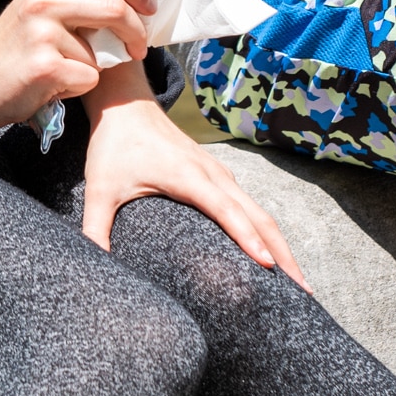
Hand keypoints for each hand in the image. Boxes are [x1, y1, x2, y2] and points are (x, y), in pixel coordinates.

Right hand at [0, 0, 151, 129]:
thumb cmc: (11, 48)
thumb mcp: (37, 9)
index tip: (148, 6)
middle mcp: (44, 3)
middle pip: (114, 8)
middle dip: (137, 30)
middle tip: (140, 48)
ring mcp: (43, 34)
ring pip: (99, 54)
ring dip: (90, 69)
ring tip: (59, 71)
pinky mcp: (45, 66)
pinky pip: (88, 78)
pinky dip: (77, 87)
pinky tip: (52, 86)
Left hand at [81, 89, 310, 289]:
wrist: (127, 105)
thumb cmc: (114, 145)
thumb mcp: (99, 188)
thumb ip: (94, 228)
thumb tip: (91, 267)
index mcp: (189, 176)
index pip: (227, 211)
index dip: (248, 238)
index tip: (268, 265)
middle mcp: (213, 175)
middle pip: (259, 216)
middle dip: (283, 252)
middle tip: (304, 290)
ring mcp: (220, 175)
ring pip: (260, 212)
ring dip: (281, 244)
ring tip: (298, 282)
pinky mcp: (218, 177)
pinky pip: (250, 207)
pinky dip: (267, 231)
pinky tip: (272, 254)